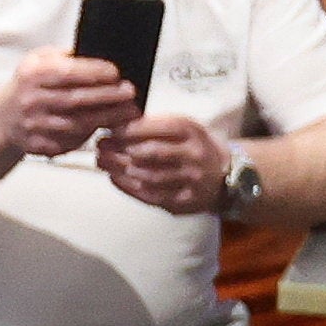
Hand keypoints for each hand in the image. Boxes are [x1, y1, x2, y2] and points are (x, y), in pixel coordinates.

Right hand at [0, 49, 144, 159]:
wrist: (2, 119)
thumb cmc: (27, 85)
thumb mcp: (38, 61)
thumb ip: (65, 56)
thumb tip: (101, 54)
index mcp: (32, 75)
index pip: (66, 73)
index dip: (94, 72)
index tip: (116, 72)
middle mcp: (31, 101)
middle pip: (75, 100)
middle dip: (107, 96)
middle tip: (130, 92)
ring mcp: (34, 126)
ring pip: (77, 124)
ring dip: (107, 118)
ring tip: (129, 111)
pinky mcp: (39, 146)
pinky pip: (71, 141)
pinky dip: (93, 134)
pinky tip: (109, 127)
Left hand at [102, 112, 232, 216]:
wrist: (225, 175)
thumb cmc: (193, 146)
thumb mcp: (182, 127)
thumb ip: (154, 125)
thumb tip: (116, 125)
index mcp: (191, 131)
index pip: (156, 127)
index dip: (129, 129)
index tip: (109, 128)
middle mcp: (193, 155)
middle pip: (150, 152)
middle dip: (120, 149)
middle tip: (100, 145)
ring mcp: (190, 180)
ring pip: (148, 175)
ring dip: (120, 169)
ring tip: (102, 161)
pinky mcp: (184, 200)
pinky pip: (151, 195)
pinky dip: (128, 186)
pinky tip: (114, 178)